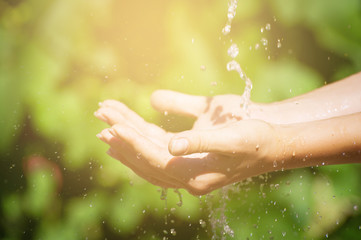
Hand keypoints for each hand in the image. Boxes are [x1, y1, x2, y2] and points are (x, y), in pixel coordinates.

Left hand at [95, 92, 277, 194]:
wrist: (273, 143)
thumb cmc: (257, 140)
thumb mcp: (232, 138)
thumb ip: (200, 141)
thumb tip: (171, 145)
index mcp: (196, 175)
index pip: (155, 160)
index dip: (134, 143)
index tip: (112, 126)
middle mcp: (186, 175)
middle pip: (146, 157)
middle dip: (123, 136)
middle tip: (101, 116)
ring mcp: (186, 166)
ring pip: (149, 152)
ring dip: (128, 135)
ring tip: (105, 121)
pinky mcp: (188, 153)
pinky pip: (158, 146)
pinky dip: (141, 137)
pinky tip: (125, 130)